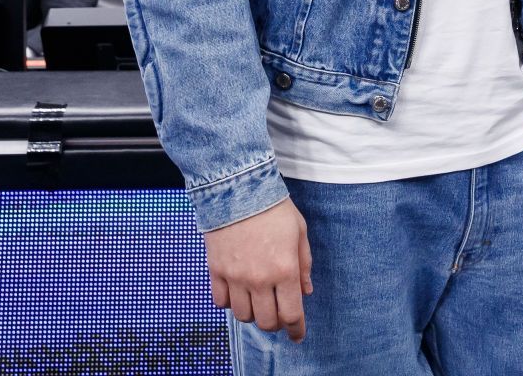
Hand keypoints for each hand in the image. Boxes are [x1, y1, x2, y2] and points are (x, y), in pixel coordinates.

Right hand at [204, 198, 312, 342]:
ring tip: (257, 301)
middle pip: (266, 321)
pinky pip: (221, 301)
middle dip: (275, 323)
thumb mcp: (299, 232)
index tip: (297, 334)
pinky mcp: (216, 270)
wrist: (238, 188)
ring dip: (253, 314)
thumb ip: (304, 264)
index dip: (296, 329)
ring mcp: (235, 276)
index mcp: (284, 270)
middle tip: (278, 314)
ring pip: (243, 315)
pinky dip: (230, 303)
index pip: (291, 314)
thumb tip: (306, 291)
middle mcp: (259, 279)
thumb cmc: (273, 207)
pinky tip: (237, 292)